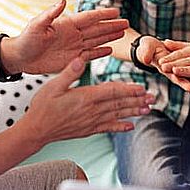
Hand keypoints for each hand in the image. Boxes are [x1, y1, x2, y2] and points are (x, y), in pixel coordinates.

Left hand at [1, 0, 128, 73]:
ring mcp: (74, 47)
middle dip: (112, 26)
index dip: (103, 15)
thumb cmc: (26, 39)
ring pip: (96, 40)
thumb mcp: (37, 25)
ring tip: (122, 33)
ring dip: (109, 37)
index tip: (116, 11)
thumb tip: (63, 1)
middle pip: (97, 29)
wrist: (20, 58)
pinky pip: (90, 55)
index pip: (89, 17)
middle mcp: (73, 34)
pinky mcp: (72, 59)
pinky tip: (110, 49)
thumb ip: (51, 13)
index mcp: (66, 24)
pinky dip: (100, 52)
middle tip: (126, 22)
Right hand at [20, 57, 155, 145]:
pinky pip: (108, 128)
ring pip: (117, 115)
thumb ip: (69, 72)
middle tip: (152, 97)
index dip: (128, 89)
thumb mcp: (52, 85)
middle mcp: (91, 110)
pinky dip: (120, 127)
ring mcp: (91, 121)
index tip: (141, 87)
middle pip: (119, 104)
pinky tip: (130, 126)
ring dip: (133, 112)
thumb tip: (81, 59)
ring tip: (148, 109)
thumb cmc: (42, 106)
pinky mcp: (88, 129)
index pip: (111, 91)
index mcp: (85, 97)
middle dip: (136, 100)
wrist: (36, 130)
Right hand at [136, 36, 189, 97]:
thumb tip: (145, 59)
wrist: (150, 47)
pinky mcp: (183, 64)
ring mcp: (179, 69)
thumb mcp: (145, 49)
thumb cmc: (146, 48)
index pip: (174, 76)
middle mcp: (173, 71)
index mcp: (165, 68)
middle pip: (187, 80)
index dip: (181, 81)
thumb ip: (145, 54)